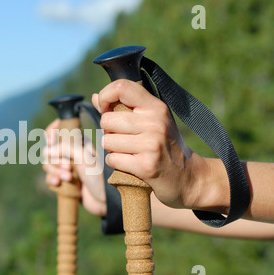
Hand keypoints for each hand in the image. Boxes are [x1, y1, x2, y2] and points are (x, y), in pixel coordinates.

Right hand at [42, 119, 105, 215]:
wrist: (105, 200)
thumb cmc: (99, 176)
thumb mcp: (84, 158)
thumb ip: (65, 148)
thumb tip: (47, 150)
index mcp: (79, 142)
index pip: (60, 130)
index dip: (52, 132)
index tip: (50, 140)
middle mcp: (71, 153)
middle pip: (50, 149)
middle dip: (55, 159)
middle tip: (68, 167)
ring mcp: (67, 167)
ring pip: (48, 164)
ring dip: (55, 171)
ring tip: (68, 178)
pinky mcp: (64, 180)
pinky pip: (50, 177)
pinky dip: (52, 180)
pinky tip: (58, 184)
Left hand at [92, 79, 228, 212]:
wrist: (188, 178)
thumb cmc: (165, 147)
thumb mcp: (151, 122)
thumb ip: (124, 108)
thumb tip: (95, 97)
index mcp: (156, 107)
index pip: (122, 87)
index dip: (105, 96)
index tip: (105, 109)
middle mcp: (155, 122)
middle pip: (107, 120)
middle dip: (108, 131)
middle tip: (123, 139)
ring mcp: (151, 144)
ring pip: (107, 140)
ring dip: (112, 149)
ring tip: (128, 152)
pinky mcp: (146, 165)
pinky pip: (112, 159)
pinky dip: (116, 163)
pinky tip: (130, 164)